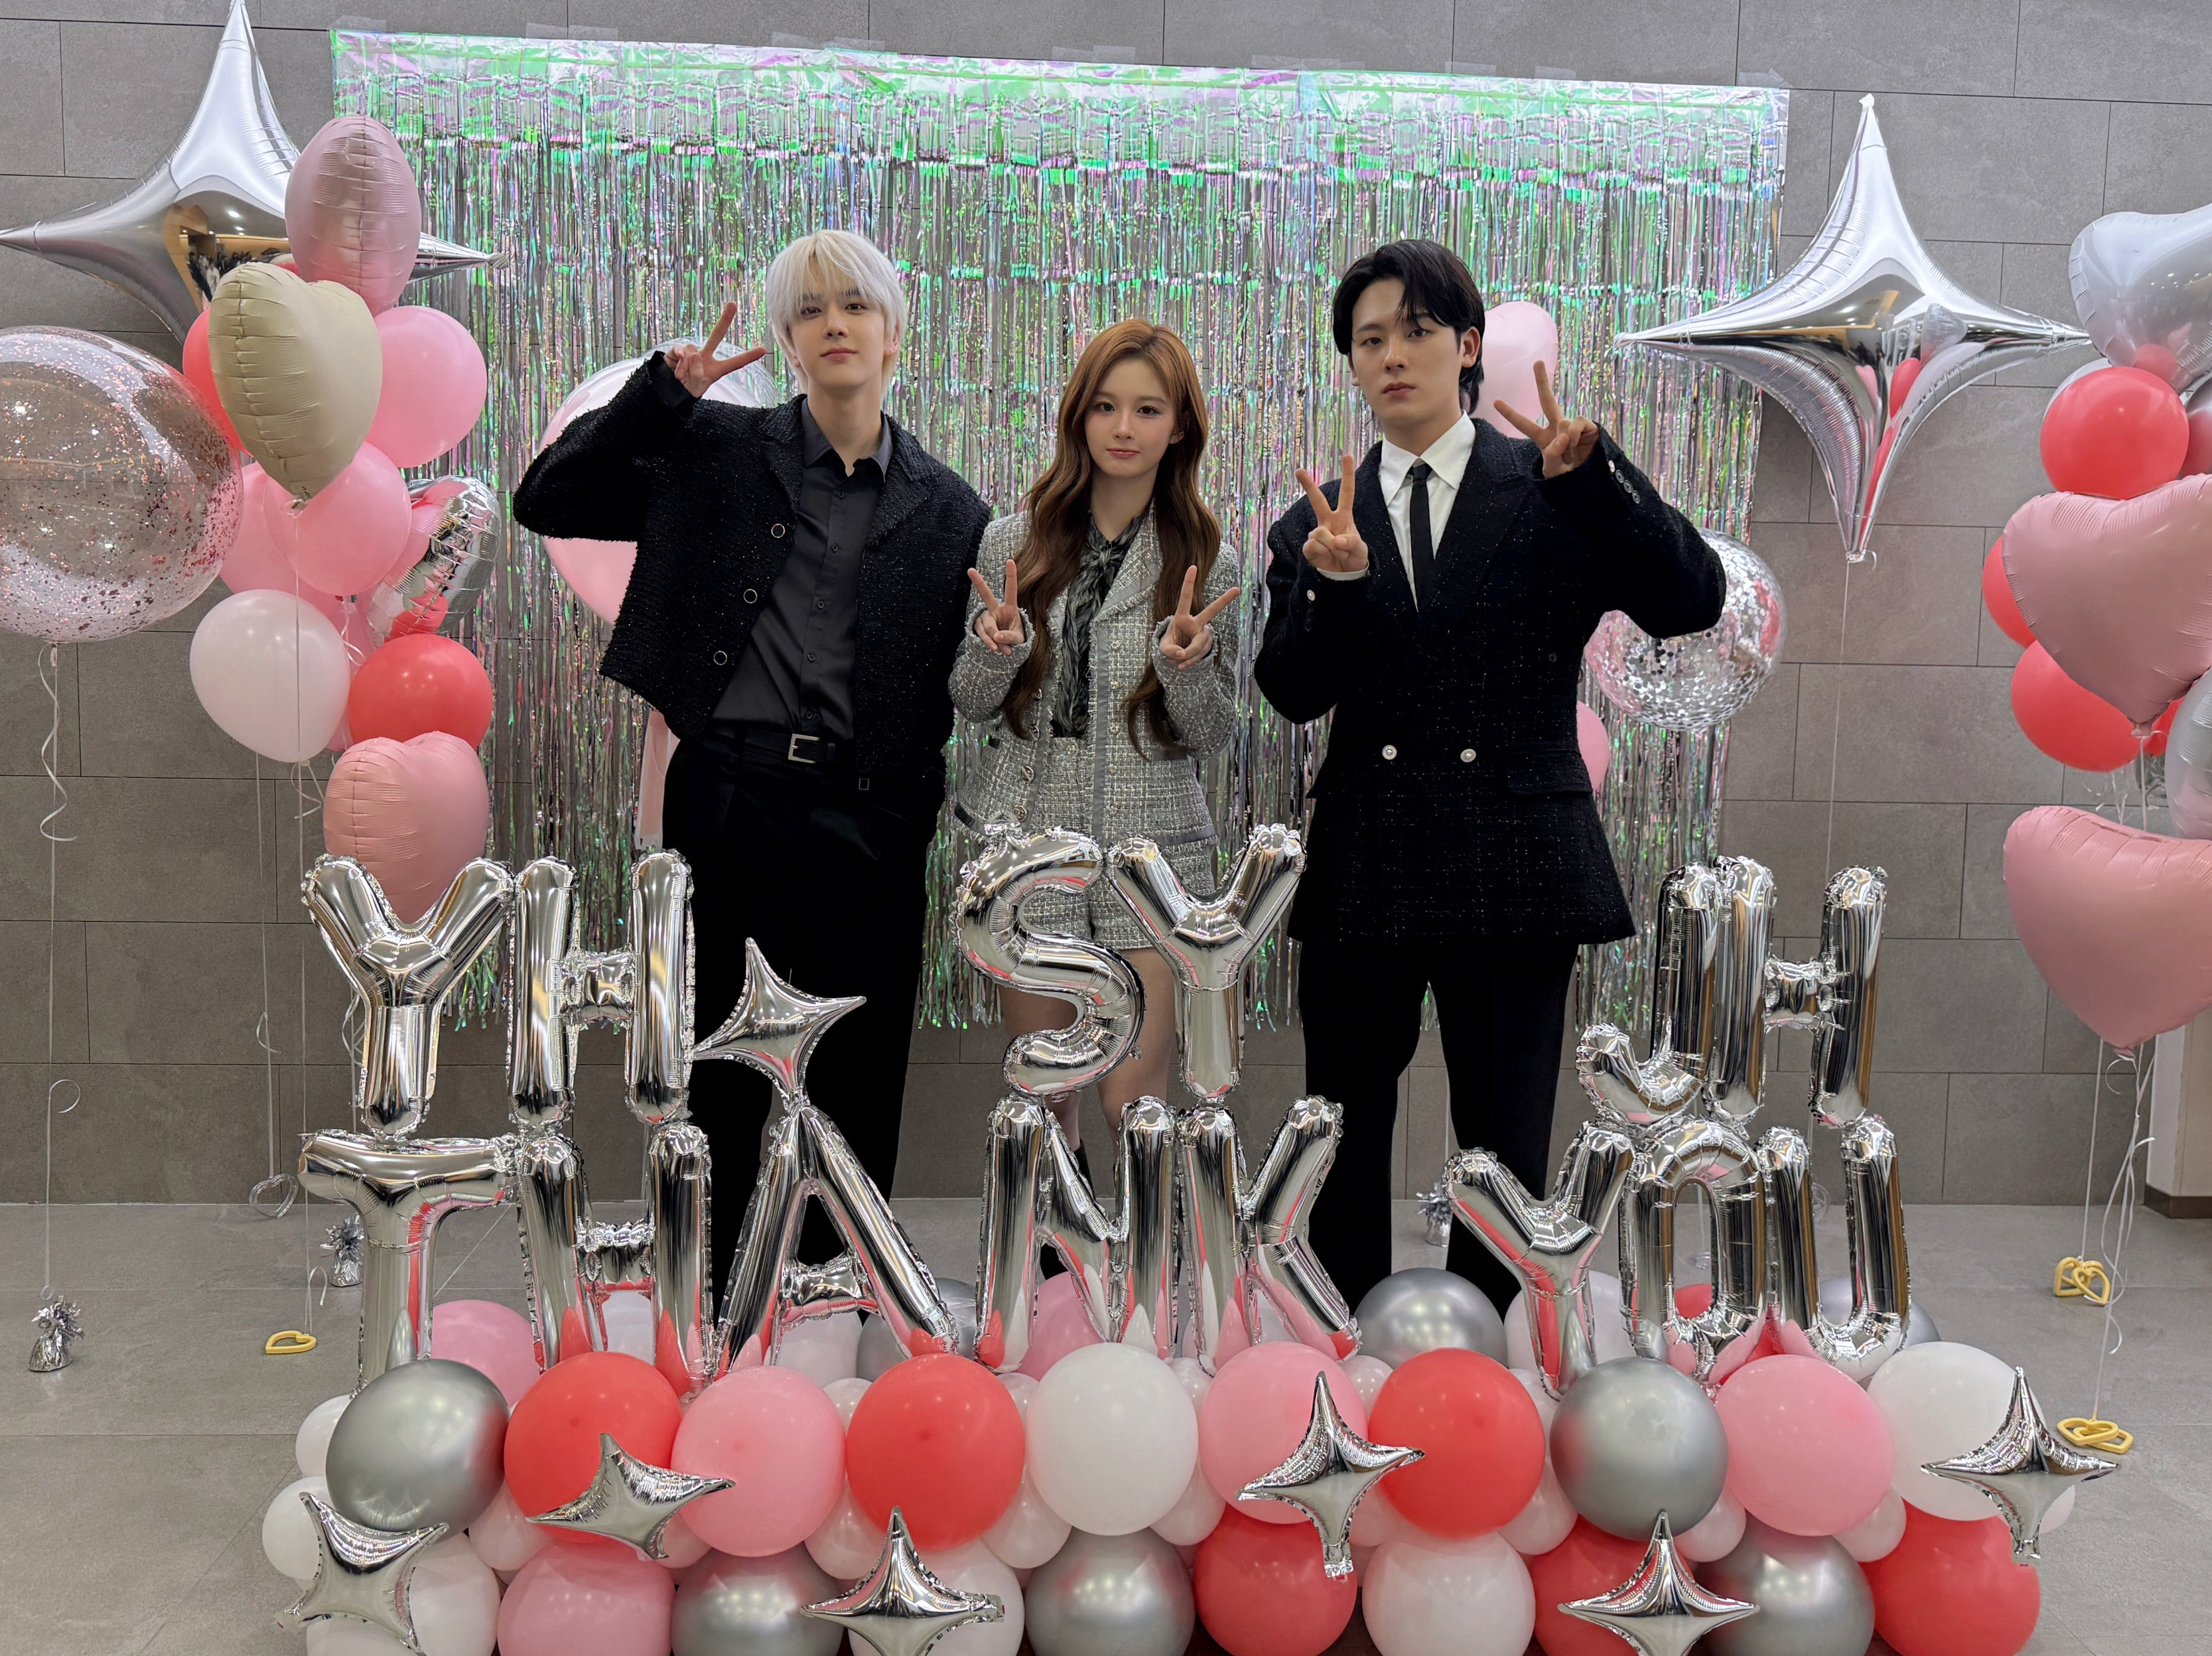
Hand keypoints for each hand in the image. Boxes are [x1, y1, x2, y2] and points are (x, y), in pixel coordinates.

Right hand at [667, 302, 766, 398]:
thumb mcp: (695, 389)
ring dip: (687, 368)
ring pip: (693, 353)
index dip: (748, 356)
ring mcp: (690, 353)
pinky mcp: (676, 351)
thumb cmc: (683, 394)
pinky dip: (680, 360)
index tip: (763, 349)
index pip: (734, 363)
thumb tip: (693, 355)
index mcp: (715, 370)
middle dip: (724, 320)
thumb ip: (698, 374)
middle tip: (732, 304)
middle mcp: (704, 357)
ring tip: (682, 379)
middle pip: (716, 336)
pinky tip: (676, 370)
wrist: (665, 394)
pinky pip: (681, 350)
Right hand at [967, 559, 1024, 652]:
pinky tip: (995, 649)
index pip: (1010, 590)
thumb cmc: (1015, 638)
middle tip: (970, 570)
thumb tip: (996, 636)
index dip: (1011, 576)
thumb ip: (1010, 637)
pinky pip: (982, 634)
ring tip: (1004, 650)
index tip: (1010, 561)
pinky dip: (989, 643)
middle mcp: (996, 609)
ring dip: (995, 639)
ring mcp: (986, 617)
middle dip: (978, 582)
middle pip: (986, 595)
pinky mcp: (979, 626)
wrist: (1006, 647)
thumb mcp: (1018, 639)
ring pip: (987, 626)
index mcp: (1010, 607)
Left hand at [1161, 566, 1240, 669]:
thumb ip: (1169, 651)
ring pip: (1199, 645)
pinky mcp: (1207, 644)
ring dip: (1188, 656)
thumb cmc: (1169, 646)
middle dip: (1224, 600)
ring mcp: (1204, 633)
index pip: (1185, 598)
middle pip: (1211, 611)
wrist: (1177, 657)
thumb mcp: (1163, 648)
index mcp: (1181, 616)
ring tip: (1177, 662)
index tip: (1193, 566)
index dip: (1188, 583)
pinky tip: (1183, 665)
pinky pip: (1200, 655)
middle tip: (1237, 589)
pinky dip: (1190, 662)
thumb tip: (1182, 655)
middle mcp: (1196, 622)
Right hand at [1296, 456, 1366, 573]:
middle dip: (1308, 485)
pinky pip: (1313, 546)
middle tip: (1299, 470)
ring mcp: (1317, 533)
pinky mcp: (1309, 547)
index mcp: (1343, 516)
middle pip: (1317, 500)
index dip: (1347, 475)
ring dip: (1331, 547)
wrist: (1343, 577)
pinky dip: (1322, 554)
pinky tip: (1326, 559)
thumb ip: (1352, 543)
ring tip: (1337, 555)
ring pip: (1320, 533)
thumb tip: (1336, 540)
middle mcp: (1328, 521)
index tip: (1347, 455)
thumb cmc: (1354, 558)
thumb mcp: (1360, 551)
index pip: (1347, 493)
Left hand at [1494, 359, 1598, 476]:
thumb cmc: (1567, 477)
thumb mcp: (1552, 471)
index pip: (1524, 425)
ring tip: (1570, 454)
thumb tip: (1563, 434)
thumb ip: (1551, 455)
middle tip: (1538, 362)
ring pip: (1563, 421)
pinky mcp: (1587, 426)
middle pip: (1547, 400)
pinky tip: (1577, 445)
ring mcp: (1572, 425)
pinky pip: (1578, 422)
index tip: (1496, 402)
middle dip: (1542, 381)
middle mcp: (1557, 427)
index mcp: (1544, 438)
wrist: (1588, 480)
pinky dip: (1576, 435)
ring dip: (1566, 440)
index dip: (1511, 413)